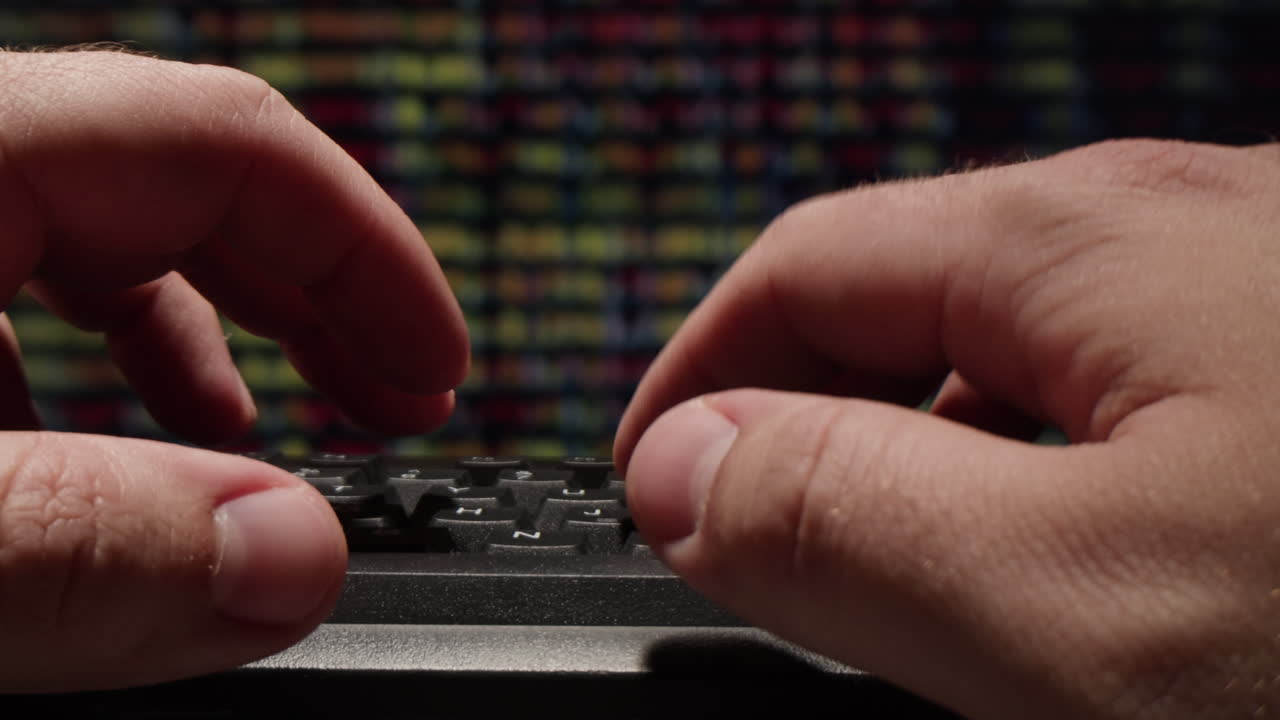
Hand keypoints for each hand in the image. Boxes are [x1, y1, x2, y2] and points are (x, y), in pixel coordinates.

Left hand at [0, 51, 466, 690]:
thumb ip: (81, 548)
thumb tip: (291, 559)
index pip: (224, 142)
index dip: (368, 252)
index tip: (441, 370)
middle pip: (177, 188)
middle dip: (315, 301)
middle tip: (405, 405)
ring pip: (86, 245)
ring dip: (210, 344)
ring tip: (280, 436)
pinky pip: (4, 308)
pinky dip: (90, 387)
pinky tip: (114, 471)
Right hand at [616, 139, 1279, 717]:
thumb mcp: (1079, 604)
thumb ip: (847, 519)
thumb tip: (679, 464)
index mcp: (1098, 238)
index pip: (806, 269)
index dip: (698, 381)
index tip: (645, 487)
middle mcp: (1196, 226)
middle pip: (916, 300)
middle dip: (809, 415)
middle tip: (755, 552)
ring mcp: (1270, 296)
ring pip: (1031, 356)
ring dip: (935, 456)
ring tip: (902, 575)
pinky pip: (1140, 400)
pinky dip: (1055, 476)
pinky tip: (1079, 561)